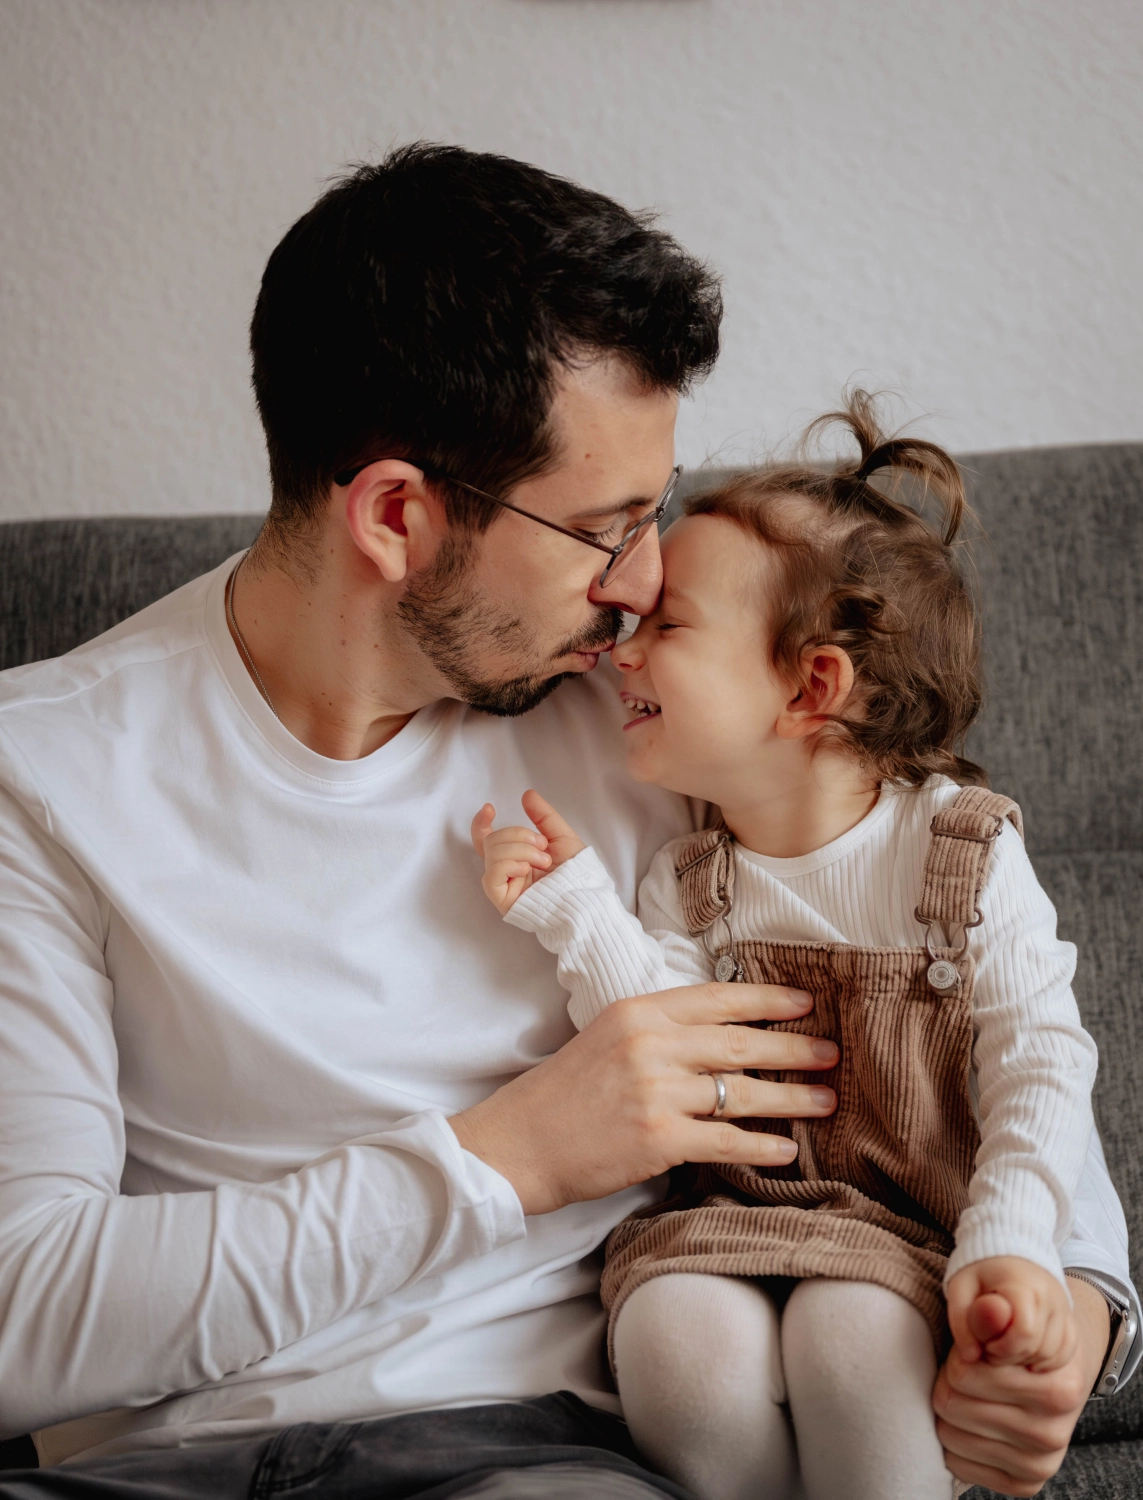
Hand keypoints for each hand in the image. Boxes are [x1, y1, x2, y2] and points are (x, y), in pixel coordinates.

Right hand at [449, 981, 837, 1215]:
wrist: (517, 1144)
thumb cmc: (562, 1094)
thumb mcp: (605, 1038)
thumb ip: (657, 1031)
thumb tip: (720, 1035)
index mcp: (637, 1011)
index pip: (717, 998)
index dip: (768, 999)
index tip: (806, 1003)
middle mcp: (650, 1044)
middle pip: (740, 1043)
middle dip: (794, 1049)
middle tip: (832, 1053)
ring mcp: (655, 1090)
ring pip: (741, 1092)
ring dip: (791, 1098)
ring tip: (825, 1101)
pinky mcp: (658, 1138)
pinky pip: (725, 1141)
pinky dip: (761, 1145)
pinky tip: (786, 1149)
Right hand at [471, 790, 586, 914]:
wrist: (584, 895)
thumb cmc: (576, 871)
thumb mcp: (561, 836)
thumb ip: (543, 816)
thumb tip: (527, 794)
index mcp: (516, 856)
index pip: (486, 839)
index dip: (481, 823)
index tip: (490, 809)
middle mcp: (506, 869)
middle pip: (491, 841)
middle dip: (518, 835)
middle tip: (542, 845)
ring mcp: (504, 885)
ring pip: (493, 853)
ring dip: (521, 850)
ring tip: (543, 861)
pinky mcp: (503, 899)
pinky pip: (491, 875)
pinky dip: (509, 865)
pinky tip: (526, 870)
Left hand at [934, 1274, 1109, 1496]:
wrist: (1058, 1363)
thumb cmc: (1020, 1330)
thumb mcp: (1004, 1303)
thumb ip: (989, 1309)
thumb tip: (989, 1310)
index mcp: (1058, 1388)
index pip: (963, 1373)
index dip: (959, 1353)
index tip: (976, 1345)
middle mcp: (1053, 1432)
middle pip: (951, 1404)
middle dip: (948, 1378)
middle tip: (967, 1366)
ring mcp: (1041, 1462)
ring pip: (949, 1435)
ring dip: (948, 1407)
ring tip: (970, 1389)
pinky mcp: (1024, 1483)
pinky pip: (958, 1464)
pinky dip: (953, 1439)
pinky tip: (969, 1419)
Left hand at [947, 1256, 1075, 1372]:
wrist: (1008, 1246)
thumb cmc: (979, 1272)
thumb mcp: (959, 1288)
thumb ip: (961, 1320)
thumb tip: (970, 1357)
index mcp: (1022, 1284)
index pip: (1024, 1332)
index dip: (1002, 1348)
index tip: (984, 1344)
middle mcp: (1050, 1295)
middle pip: (1039, 1347)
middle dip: (1012, 1356)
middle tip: (991, 1347)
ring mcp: (1063, 1306)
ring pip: (1054, 1353)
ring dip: (1028, 1360)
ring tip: (1005, 1346)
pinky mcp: (1069, 1317)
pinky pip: (1067, 1351)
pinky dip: (1048, 1360)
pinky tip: (1026, 1353)